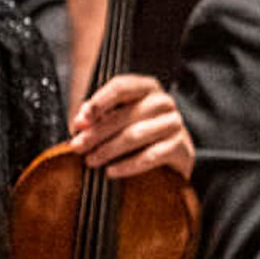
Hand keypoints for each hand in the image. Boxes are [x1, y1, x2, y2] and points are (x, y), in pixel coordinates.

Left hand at [70, 74, 194, 178]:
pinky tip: (112, 171)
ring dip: (109, 149)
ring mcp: (174, 123)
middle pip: (125, 114)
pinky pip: (151, 156)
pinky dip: (128, 165)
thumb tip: (80, 122)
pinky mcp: (181, 146)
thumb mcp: (116, 120)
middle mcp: (163, 101)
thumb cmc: (139, 134)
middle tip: (78, 147)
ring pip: (136, 134)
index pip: (121, 87)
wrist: (173, 157)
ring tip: (91, 161)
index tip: (81, 120)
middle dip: (97, 132)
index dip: (99, 102)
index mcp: (146, 88)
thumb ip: (96, 118)